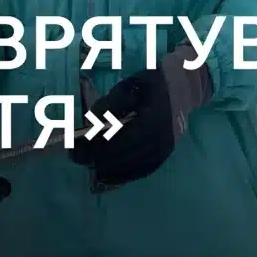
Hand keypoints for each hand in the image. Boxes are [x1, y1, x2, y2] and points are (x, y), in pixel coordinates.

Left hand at [71, 46, 212, 188]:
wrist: (184, 88)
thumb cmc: (154, 83)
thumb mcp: (129, 86)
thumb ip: (109, 105)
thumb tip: (89, 124)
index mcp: (150, 123)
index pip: (114, 143)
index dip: (91, 149)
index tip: (72, 148)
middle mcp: (158, 142)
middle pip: (119, 159)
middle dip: (93, 159)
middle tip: (74, 155)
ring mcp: (162, 152)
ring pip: (128, 169)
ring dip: (105, 167)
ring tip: (86, 161)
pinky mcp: (163, 156)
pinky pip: (139, 171)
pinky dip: (120, 173)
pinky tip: (106, 170)